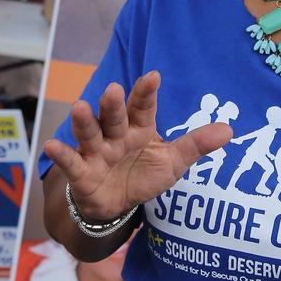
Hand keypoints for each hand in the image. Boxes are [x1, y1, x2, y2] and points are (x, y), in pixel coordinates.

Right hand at [44, 72, 231, 221]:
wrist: (117, 205)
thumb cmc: (144, 174)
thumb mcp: (173, 161)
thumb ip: (196, 145)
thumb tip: (230, 130)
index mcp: (139, 128)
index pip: (143, 107)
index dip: (146, 92)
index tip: (153, 76)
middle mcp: (116, 135)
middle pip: (114, 116)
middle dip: (113, 104)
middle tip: (113, 89)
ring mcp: (97, 152)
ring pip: (90, 133)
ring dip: (84, 121)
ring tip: (79, 106)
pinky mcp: (82, 172)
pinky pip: (71, 163)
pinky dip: (61, 155)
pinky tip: (50, 145)